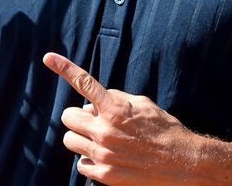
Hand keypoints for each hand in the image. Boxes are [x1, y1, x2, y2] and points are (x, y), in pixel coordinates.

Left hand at [43, 53, 199, 184]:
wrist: (184, 163)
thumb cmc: (164, 129)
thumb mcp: (143, 105)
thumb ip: (115, 99)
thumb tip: (91, 105)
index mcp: (116, 109)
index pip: (84, 83)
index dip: (63, 67)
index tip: (48, 57)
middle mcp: (105, 130)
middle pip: (68, 117)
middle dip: (78, 117)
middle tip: (93, 120)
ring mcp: (103, 154)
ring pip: (70, 141)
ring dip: (82, 138)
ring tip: (102, 140)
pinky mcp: (105, 175)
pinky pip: (80, 164)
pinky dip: (89, 160)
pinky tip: (107, 157)